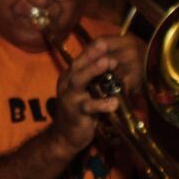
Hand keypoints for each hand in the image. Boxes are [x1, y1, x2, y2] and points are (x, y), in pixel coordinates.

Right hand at [50, 34, 140, 154]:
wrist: (65, 137)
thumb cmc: (79, 112)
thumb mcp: (85, 92)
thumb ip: (94, 80)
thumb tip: (114, 64)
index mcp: (70, 77)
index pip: (80, 59)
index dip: (92, 50)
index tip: (106, 41)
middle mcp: (67, 85)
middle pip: (78, 66)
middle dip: (93, 55)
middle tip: (107, 48)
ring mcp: (70, 98)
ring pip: (79, 81)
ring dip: (93, 70)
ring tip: (109, 63)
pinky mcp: (75, 113)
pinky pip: (88, 107)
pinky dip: (101, 104)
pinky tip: (113, 102)